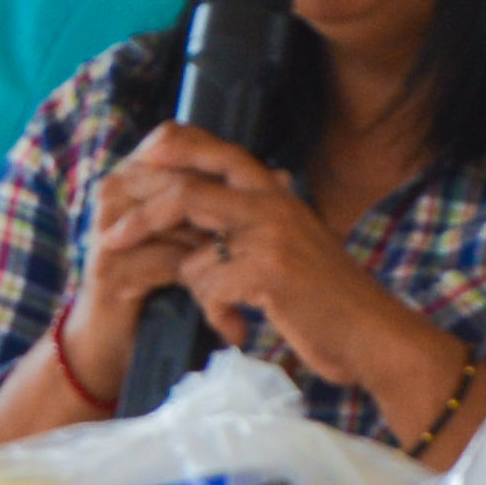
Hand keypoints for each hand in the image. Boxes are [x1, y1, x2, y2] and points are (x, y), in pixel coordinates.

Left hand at [86, 125, 435, 397]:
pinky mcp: (270, 273)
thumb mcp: (293, 245)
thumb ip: (253, 224)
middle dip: (142, 217)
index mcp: (278, 193)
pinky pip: (209, 287)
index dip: (174, 149)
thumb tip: (194, 224)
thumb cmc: (329, 299)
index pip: (219, 150)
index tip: (140, 160)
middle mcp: (274, 204)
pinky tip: (237, 327)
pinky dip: (214, 313)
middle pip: (187, 190)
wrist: (374, 335)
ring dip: (192, 286)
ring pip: (193, 249)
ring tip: (218, 308)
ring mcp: (272, 237)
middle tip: (112, 239)